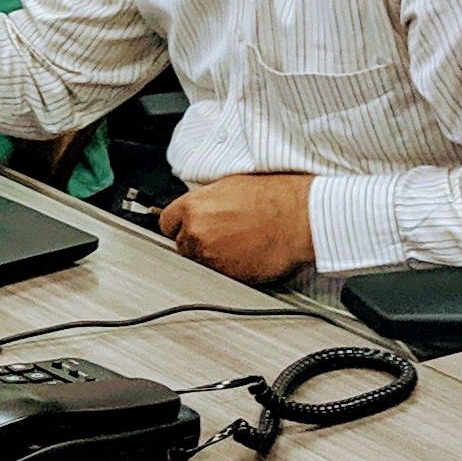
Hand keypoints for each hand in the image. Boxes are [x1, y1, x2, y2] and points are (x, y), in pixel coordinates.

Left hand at [158, 173, 315, 282]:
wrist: (295, 217)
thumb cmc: (270, 197)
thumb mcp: (227, 185)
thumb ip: (203, 200)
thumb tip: (197, 206)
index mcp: (193, 207)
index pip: (166, 223)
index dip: (178, 225)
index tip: (184, 226)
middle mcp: (197, 233)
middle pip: (182, 244)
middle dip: (195, 241)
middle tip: (219, 234)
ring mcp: (212, 257)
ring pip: (200, 262)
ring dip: (212, 256)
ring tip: (236, 243)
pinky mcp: (229, 275)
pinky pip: (220, 275)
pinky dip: (228, 269)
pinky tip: (245, 254)